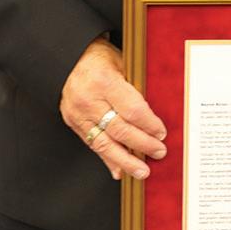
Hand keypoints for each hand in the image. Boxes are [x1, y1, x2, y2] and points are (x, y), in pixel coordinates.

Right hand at [59, 37, 166, 180]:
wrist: (68, 58)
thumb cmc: (100, 58)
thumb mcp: (122, 63)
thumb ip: (135, 87)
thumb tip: (153, 113)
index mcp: (104, 82)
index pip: (132, 110)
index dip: (149, 124)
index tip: (162, 133)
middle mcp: (89, 100)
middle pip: (120, 129)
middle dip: (142, 144)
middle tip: (159, 152)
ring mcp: (78, 114)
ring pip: (104, 143)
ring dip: (126, 160)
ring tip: (142, 171)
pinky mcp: (73, 123)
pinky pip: (92, 145)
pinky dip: (107, 159)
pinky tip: (119, 170)